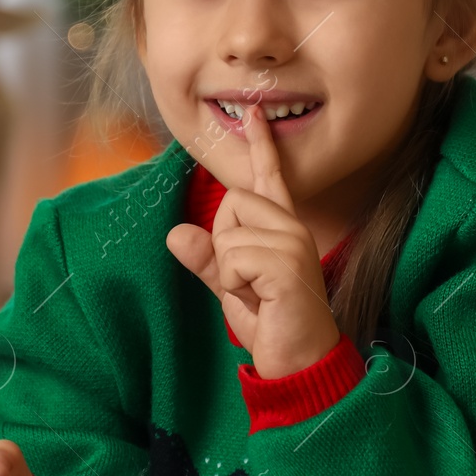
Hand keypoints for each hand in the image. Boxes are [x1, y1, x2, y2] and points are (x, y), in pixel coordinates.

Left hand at [165, 101, 340, 377]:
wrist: (300, 362)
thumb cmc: (272, 323)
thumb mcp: (231, 288)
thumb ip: (207, 260)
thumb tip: (176, 235)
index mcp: (282, 228)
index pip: (268, 177)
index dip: (261, 145)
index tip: (254, 112)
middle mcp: (292, 227)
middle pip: (232, 201)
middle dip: (224, 244)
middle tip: (248, 282)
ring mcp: (293, 242)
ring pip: (228, 232)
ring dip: (230, 270)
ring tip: (258, 293)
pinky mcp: (287, 262)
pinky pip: (233, 257)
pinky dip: (234, 284)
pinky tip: (261, 299)